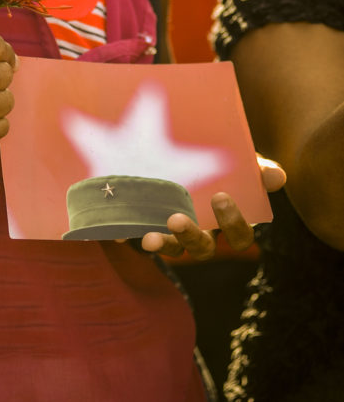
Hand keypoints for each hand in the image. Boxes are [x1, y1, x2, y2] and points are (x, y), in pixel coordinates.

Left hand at [139, 156, 286, 258]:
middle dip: (190, 236)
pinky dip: (136, 236)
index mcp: (229, 222)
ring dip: (164, 244)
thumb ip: (258, 170)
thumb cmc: (224, 166)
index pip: (239, 236)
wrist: (186, 151)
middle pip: (203, 249)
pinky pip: (147, 239)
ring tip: (150, 237)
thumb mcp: (242, 165)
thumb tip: (276, 176)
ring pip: (174, 250)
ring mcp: (179, 234)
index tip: (220, 197)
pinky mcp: (155, 227)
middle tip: (176, 219)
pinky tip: (125, 232)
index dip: (233, 223)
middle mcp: (206, 235)